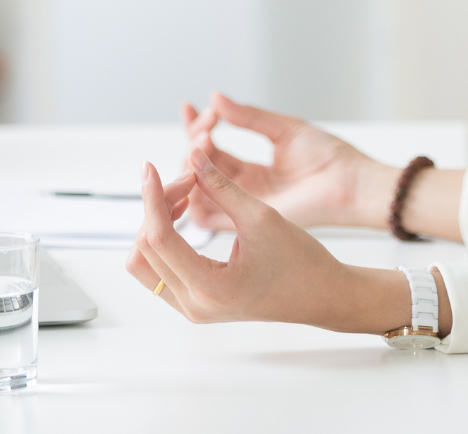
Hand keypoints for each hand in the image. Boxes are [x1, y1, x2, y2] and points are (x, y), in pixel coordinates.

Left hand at [127, 152, 439, 333]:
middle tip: (186, 178)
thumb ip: (222, 187)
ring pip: (144, 263)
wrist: (323, 295)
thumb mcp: (262, 217)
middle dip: (156, 207)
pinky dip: (164, 239)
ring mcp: (193, 308)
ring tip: (183, 195)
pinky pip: (160, 270)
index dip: (152, 197)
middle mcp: (194, 305)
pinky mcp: (196, 302)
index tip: (151, 168)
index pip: (159, 238)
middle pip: (144, 250)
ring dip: (155, 224)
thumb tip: (193, 158)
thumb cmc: (302, 263)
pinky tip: (185, 212)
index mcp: (210, 288)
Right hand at [179, 93, 393, 229]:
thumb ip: (249, 117)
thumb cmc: (329, 158)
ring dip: (190, 163)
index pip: (212, 150)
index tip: (188, 105)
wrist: (351, 183)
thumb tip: (215, 98)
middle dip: (194, 141)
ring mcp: (243, 205)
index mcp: (254, 170)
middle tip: (205, 125)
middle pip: (200, 167)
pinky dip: (190, 192)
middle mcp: (244, 189)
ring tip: (201, 140)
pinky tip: (197, 165)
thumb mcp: (284, 129)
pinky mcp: (246, 221)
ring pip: (196, 188)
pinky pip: (203, 216)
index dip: (196, 127)